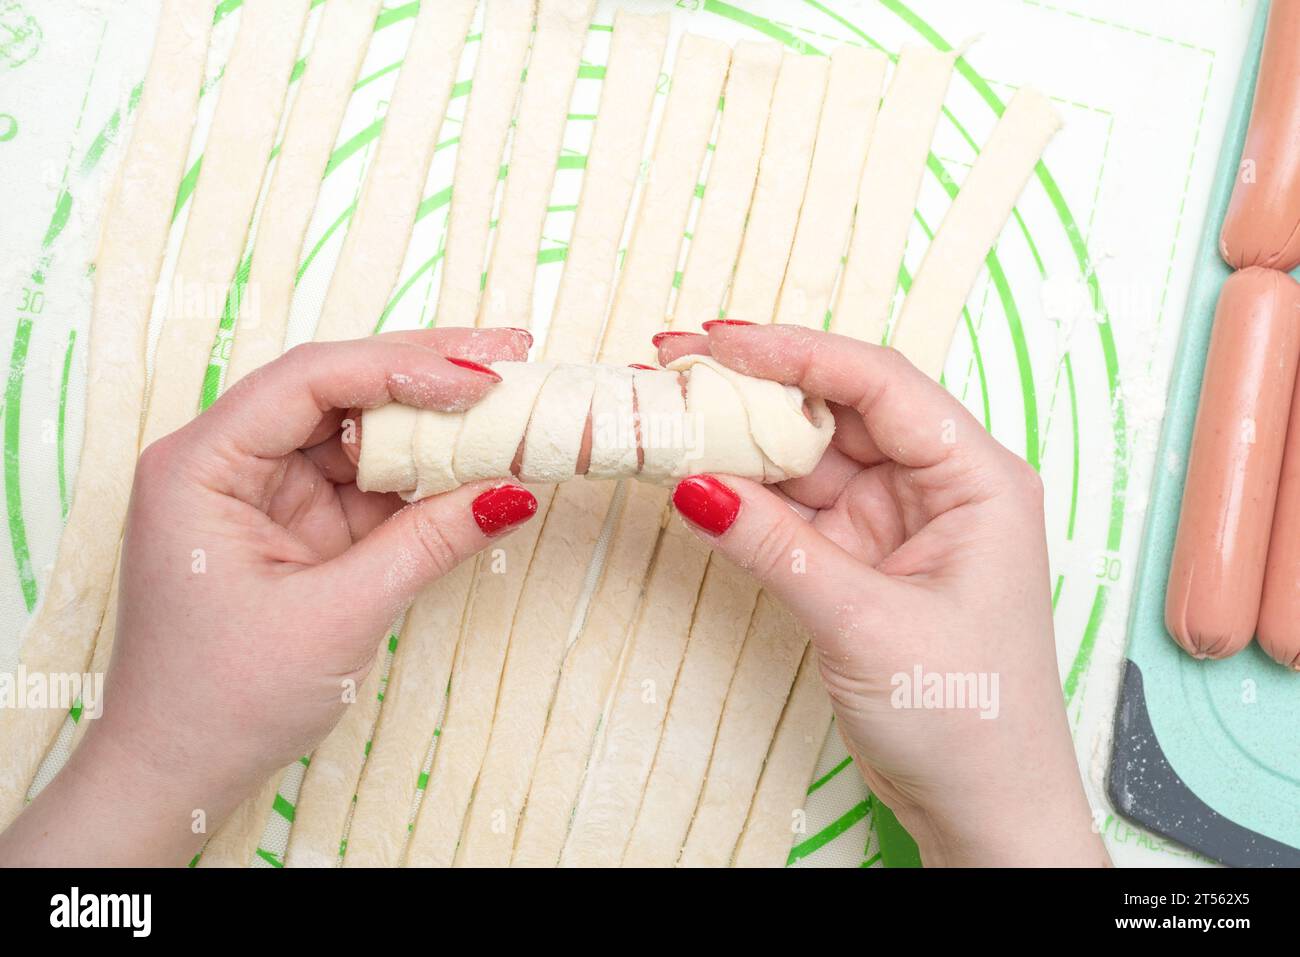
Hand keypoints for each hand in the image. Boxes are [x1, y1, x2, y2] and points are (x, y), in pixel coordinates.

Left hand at [0, 328, 538, 865]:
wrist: (179, 772)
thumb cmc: (224, 700)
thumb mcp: (337, 616)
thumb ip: (427, 543)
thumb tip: (512, 491)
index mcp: (201, 466)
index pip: (309, 381)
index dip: (400, 369)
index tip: (481, 378)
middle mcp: (228, 461)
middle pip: (338, 390)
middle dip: (425, 372)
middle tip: (511, 353)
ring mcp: (265, 491)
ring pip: (359, 431)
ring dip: (433, 421)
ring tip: (508, 397)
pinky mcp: (298, 523)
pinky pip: (367, 480)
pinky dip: (422, 472)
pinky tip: (476, 456)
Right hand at [658, 323, 1107, 866]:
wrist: (984, 809)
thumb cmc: (969, 719)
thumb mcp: (865, 624)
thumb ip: (776, 549)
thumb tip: (695, 486)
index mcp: (976, 479)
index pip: (880, 383)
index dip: (796, 352)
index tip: (720, 342)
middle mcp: (938, 485)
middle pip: (838, 408)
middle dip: (756, 386)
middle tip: (673, 366)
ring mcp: (896, 521)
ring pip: (810, 455)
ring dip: (742, 438)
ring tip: (669, 415)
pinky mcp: (861, 558)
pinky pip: (796, 507)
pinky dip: (748, 494)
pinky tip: (698, 475)